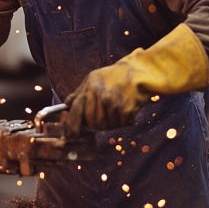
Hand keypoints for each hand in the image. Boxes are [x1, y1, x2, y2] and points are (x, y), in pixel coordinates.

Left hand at [64, 23, 208, 135]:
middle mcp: (99, 96)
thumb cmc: (117, 75)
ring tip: (117, 108)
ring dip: (111, 122)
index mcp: (89, 87)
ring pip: (106, 126)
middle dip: (96, 123)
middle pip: (92, 122)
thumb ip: (79, 92)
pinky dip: (124, 120)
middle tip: (104, 115)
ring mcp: (112, 104)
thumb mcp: (94, 78)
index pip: (75, 111)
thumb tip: (66, 104)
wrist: (142, 72)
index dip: (71, 125)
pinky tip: (127, 108)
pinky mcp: (125, 110)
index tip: (70, 134)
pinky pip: (121, 124)